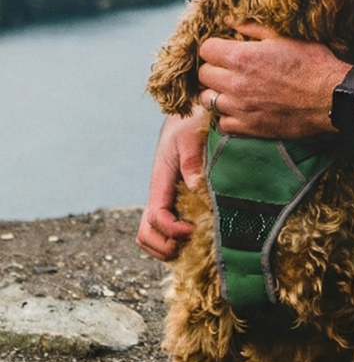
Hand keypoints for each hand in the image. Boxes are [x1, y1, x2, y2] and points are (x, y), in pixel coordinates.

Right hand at [135, 109, 207, 260]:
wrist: (189, 115)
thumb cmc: (189, 124)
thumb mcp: (191, 138)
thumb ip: (192, 161)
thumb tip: (196, 187)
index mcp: (160, 182)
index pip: (155, 218)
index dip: (171, 231)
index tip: (192, 229)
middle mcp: (160, 195)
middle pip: (146, 235)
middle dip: (165, 247)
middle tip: (191, 240)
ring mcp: (166, 199)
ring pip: (153, 236)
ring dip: (170, 247)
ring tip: (195, 241)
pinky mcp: (176, 200)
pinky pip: (169, 228)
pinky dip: (178, 239)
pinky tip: (200, 234)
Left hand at [197, 22, 351, 137]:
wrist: (331, 98)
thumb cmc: (312, 64)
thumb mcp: (284, 37)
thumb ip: (252, 28)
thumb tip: (227, 20)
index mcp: (241, 57)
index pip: (206, 50)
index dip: (215, 48)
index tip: (226, 50)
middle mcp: (234, 83)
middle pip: (203, 75)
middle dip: (214, 69)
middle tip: (230, 69)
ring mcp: (240, 108)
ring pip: (208, 100)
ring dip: (217, 93)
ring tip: (232, 90)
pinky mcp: (249, 127)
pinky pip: (222, 123)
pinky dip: (227, 116)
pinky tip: (240, 109)